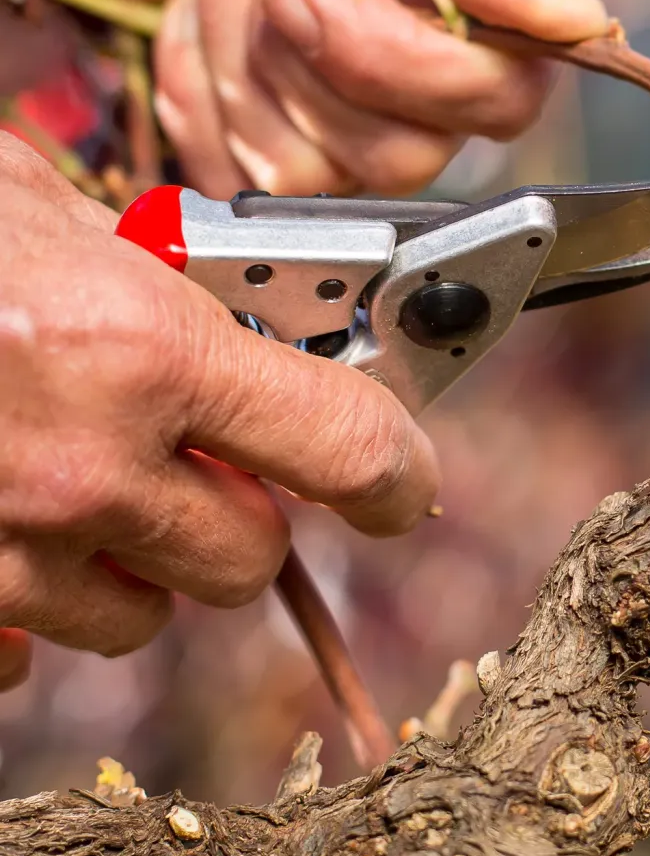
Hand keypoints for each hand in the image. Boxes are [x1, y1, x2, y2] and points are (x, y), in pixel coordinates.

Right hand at [0, 135, 439, 687]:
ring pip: (139, 614)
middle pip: (246, 559)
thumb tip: (233, 323)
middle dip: (241, 515)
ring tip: (76, 479)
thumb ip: (146, 277)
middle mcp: (79, 469)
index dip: (395, 471)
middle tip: (203, 462)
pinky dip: (31, 601)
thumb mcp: (31, 206)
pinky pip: (23, 649)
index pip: (343, 445)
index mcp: (136, 349)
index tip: (405, 484)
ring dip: (136, 561)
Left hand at [3, 0, 606, 196]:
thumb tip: (576, 22)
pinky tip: (197, 9)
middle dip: (312, 57)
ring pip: (330, 172)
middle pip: (416, 154)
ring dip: (245, 59)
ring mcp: (366, 108)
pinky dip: (199, 89)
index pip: (507, 95)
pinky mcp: (287, 136)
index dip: (409, 67)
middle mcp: (450, 61)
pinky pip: (254, 178)